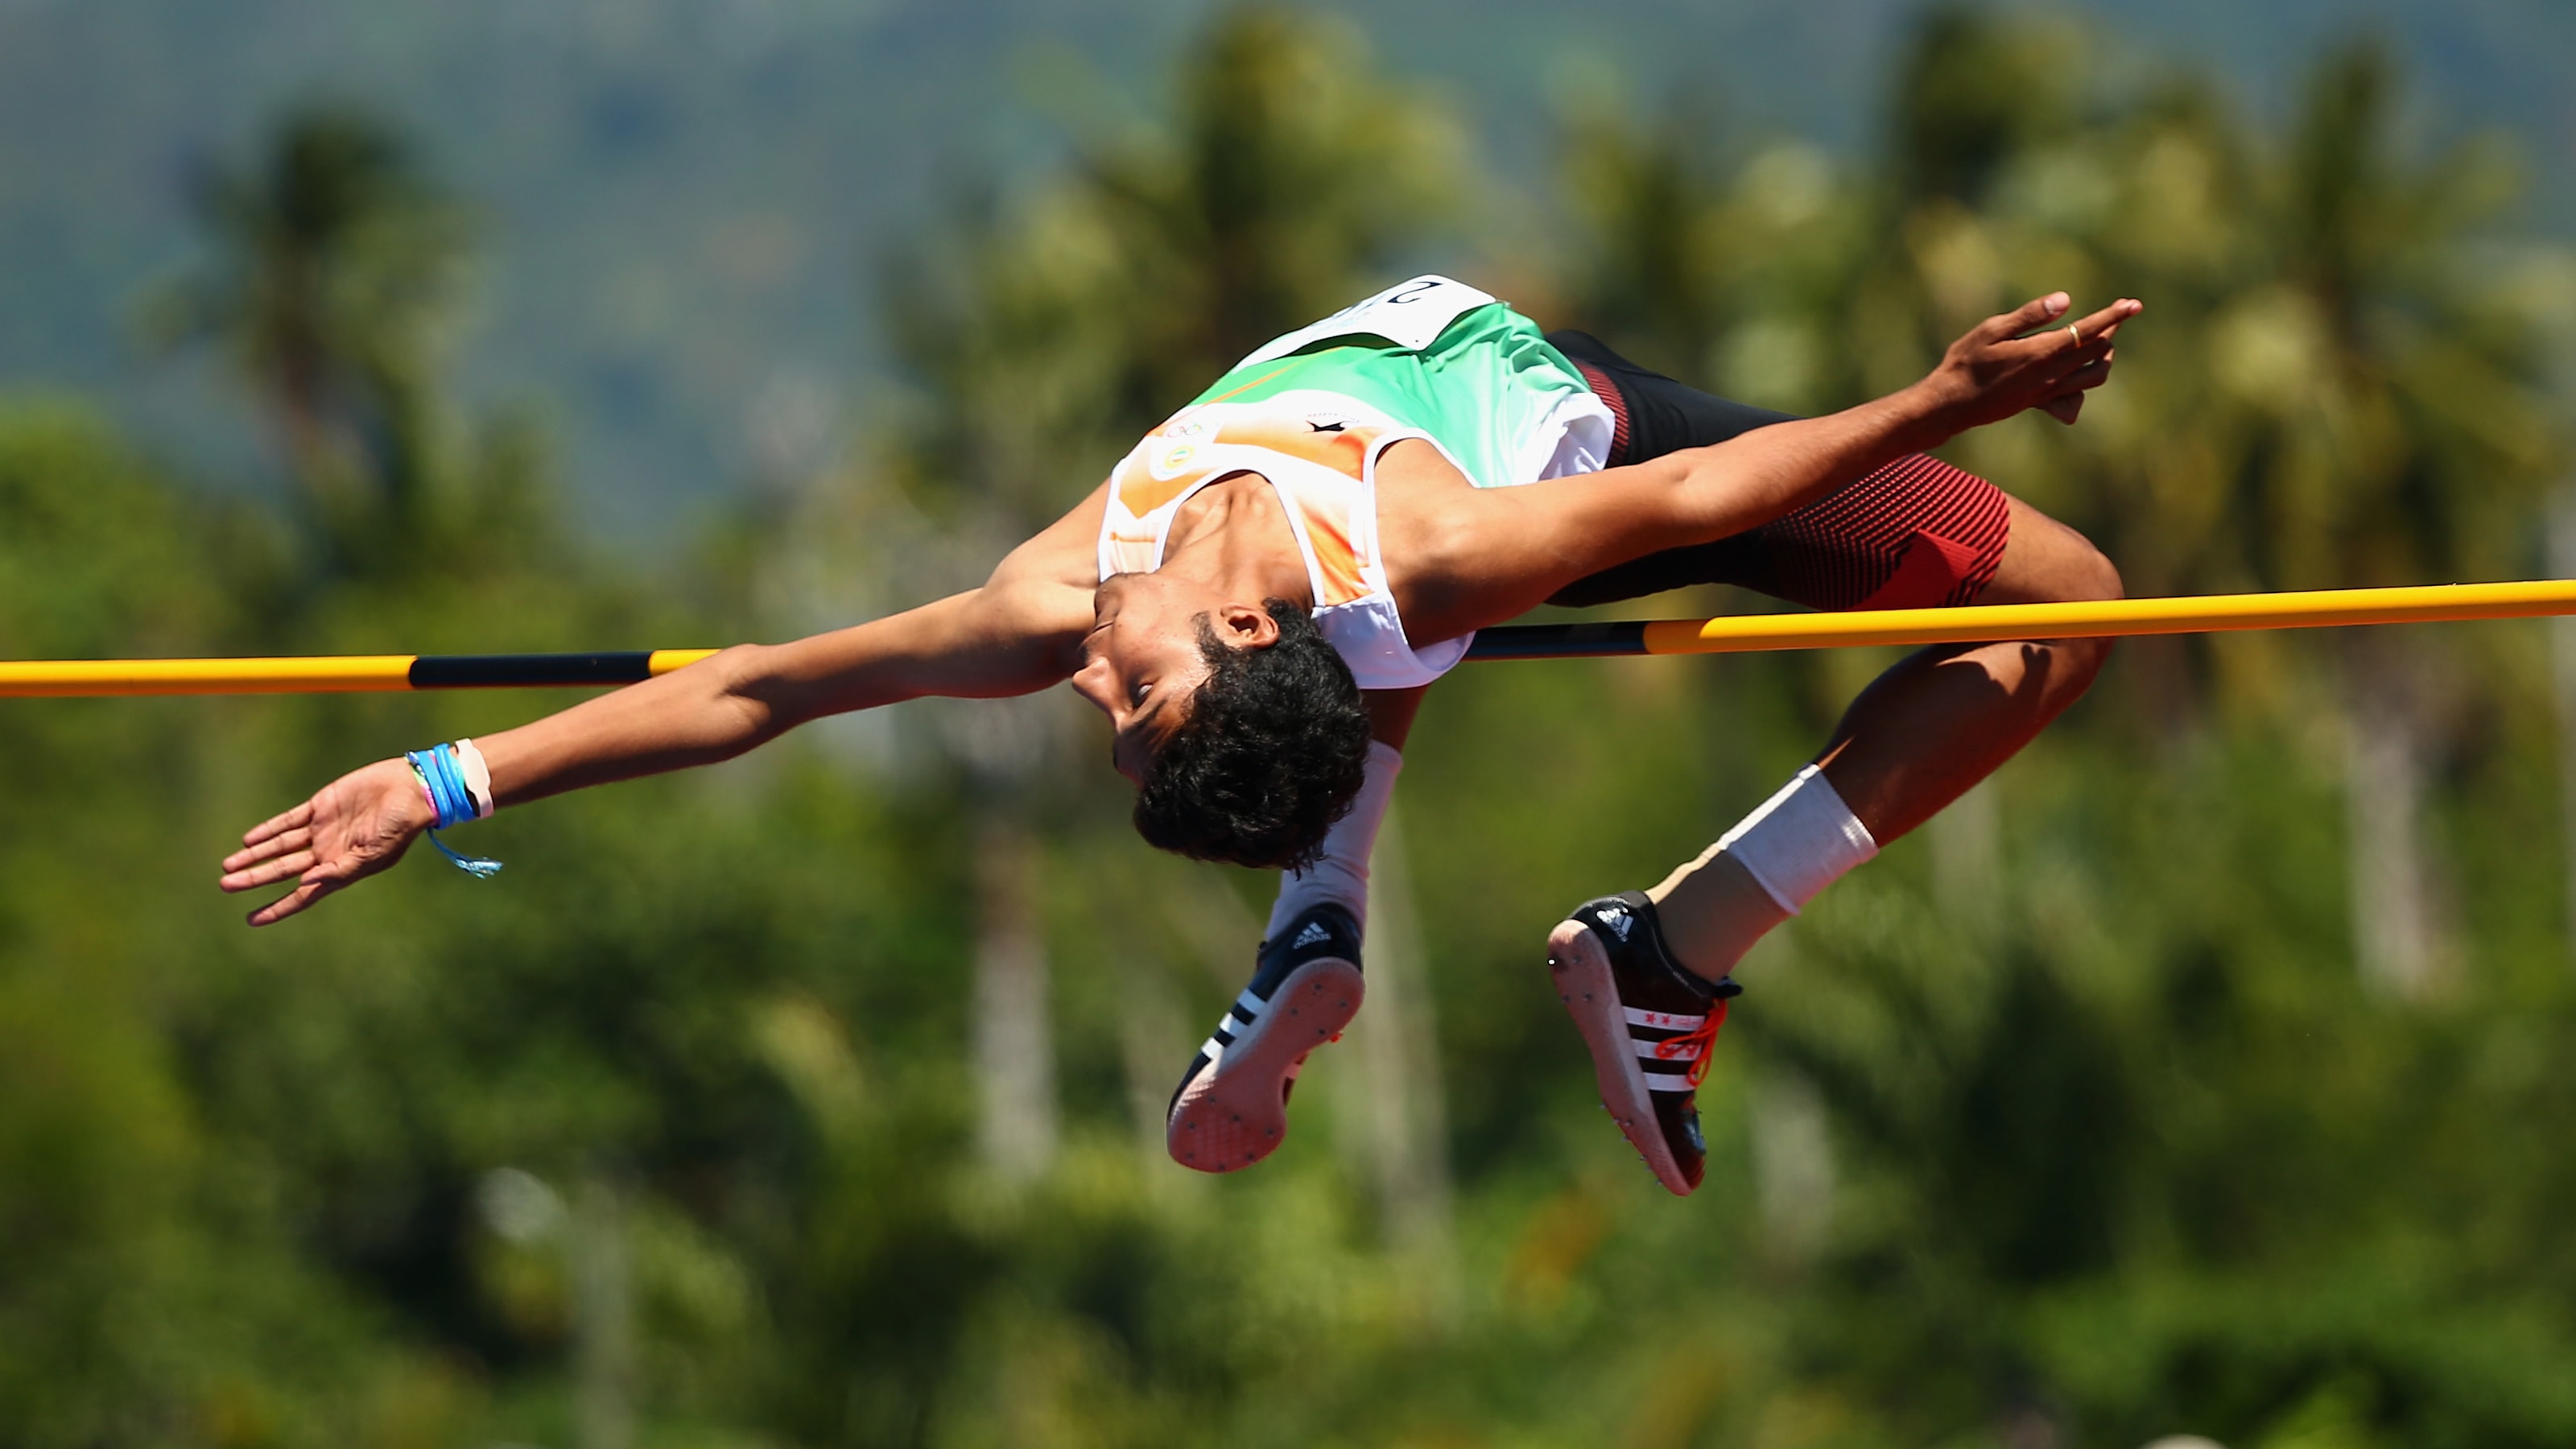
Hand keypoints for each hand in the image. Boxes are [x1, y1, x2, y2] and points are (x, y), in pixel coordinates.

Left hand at [220, 758, 435, 925]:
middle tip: (225, 885)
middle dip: (254, 878)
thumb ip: (341, 869)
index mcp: (340, 870)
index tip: (251, 919)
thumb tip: (306, 882)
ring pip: (279, 846)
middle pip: (282, 870)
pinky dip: (269, 830)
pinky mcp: (321, 806)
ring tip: (228, 866)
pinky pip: (288, 820)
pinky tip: (249, 840)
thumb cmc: (400, 827)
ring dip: (255, 856)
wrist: (412, 790)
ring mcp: (322, 830)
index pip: (301, 895)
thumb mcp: (375, 854)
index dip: (277, 908)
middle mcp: (326, 853)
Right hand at [1916, 292, 2142, 435]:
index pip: (2087, 332)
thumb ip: (2030, 315)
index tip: (2133, 304)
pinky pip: (2080, 389)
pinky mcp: (2043, 401)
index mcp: (2040, 353)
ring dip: (2105, 354)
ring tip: (2101, 338)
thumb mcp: (1991, 330)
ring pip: (2096, 374)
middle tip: (2118, 312)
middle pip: (2098, 350)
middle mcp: (2051, 374)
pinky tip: (2078, 362)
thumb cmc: (1966, 362)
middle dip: (2113, 328)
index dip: (2113, 316)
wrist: (1951, 404)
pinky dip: (2088, 372)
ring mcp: (2049, 391)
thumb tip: (2065, 300)